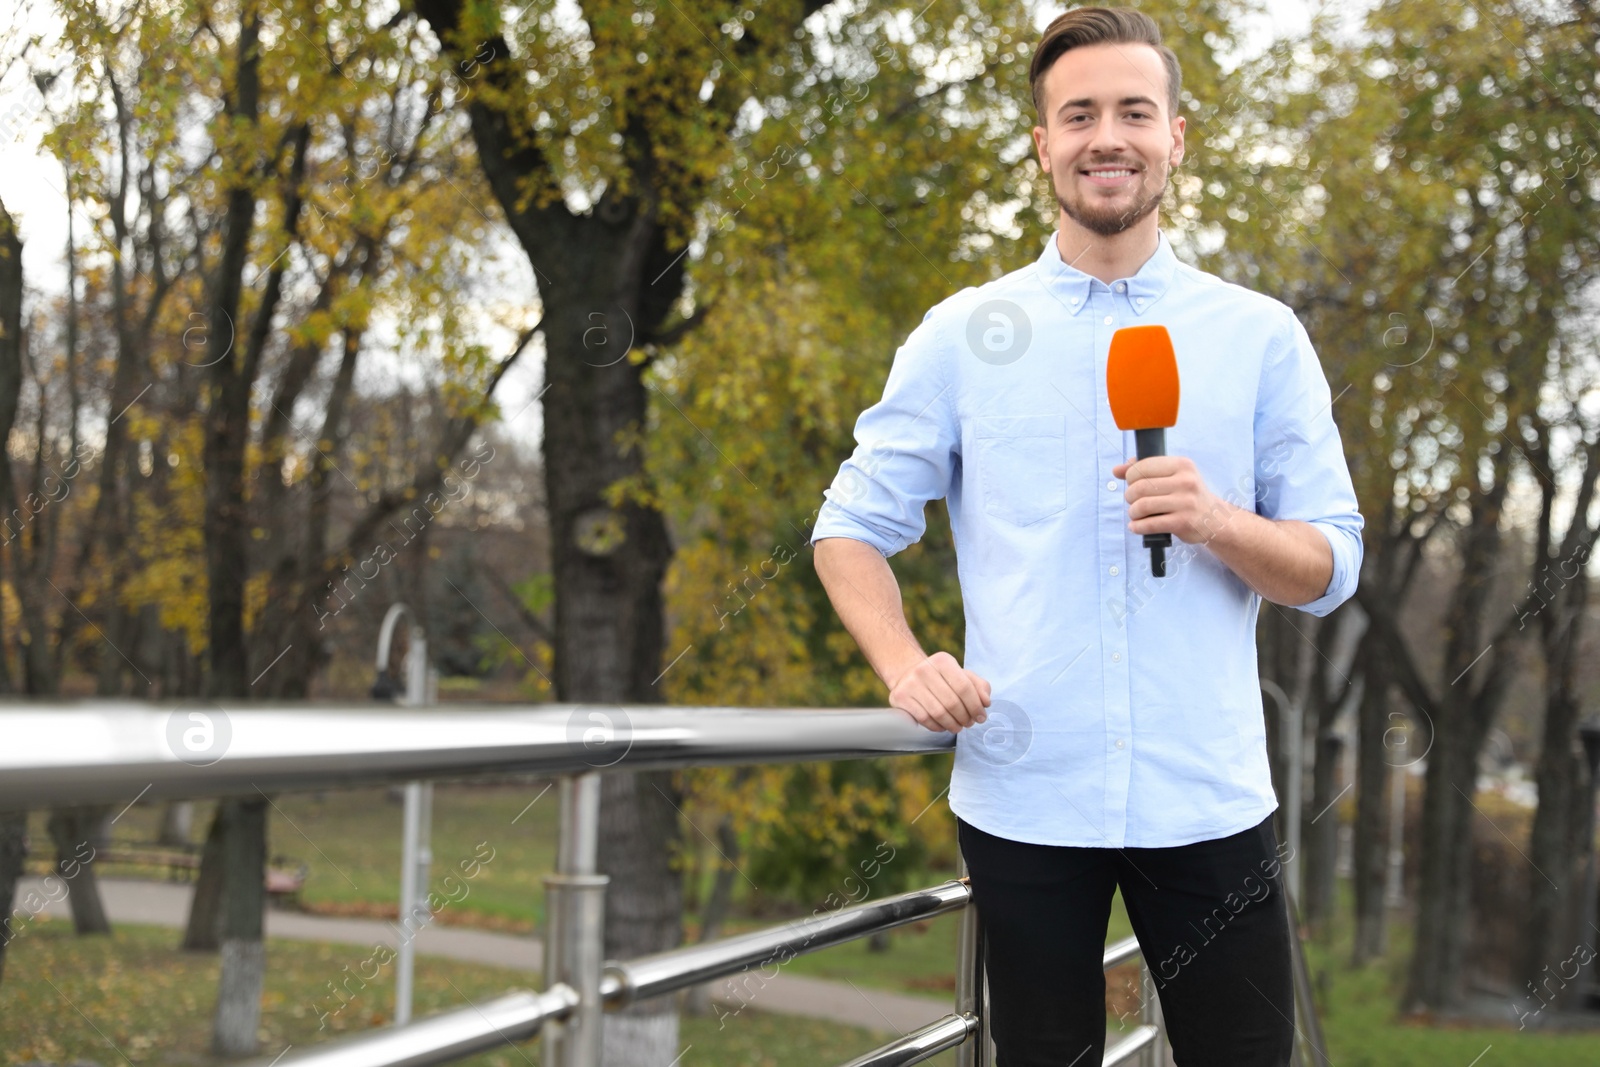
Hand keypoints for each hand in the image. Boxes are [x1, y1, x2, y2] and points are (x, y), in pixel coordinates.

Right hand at [887, 651, 991, 732]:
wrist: (907, 675)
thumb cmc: (940, 678)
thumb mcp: (960, 675)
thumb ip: (978, 686)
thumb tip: (986, 702)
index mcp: (942, 661)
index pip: (964, 687)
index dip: (976, 706)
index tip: (981, 717)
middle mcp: (924, 669)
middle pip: (952, 702)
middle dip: (965, 717)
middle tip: (969, 723)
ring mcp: (910, 683)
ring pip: (939, 713)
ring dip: (952, 725)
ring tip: (958, 727)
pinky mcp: (900, 697)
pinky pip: (924, 719)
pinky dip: (937, 726)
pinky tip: (943, 726)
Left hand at [1112, 454, 1238, 544]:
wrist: (1214, 519)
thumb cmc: (1188, 495)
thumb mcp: (1173, 475)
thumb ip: (1145, 469)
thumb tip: (1116, 470)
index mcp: (1182, 465)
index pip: (1143, 467)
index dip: (1130, 477)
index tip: (1132, 484)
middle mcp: (1186, 481)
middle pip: (1139, 487)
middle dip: (1129, 496)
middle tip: (1134, 502)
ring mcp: (1186, 502)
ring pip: (1142, 506)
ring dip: (1132, 512)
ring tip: (1136, 514)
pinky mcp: (1183, 522)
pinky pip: (1149, 524)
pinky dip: (1137, 526)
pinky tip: (1136, 526)